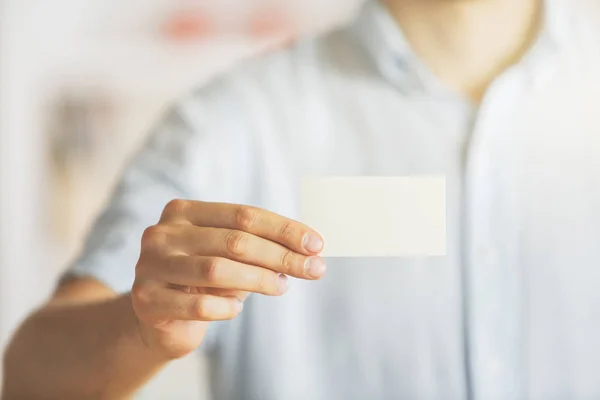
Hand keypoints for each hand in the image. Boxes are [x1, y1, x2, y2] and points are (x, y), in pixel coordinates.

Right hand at [131, 200, 325, 358]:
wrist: (158, 321)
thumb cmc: (202, 283)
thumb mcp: (229, 259)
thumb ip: (261, 249)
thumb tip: (311, 250)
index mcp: (184, 212)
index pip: (244, 215)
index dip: (284, 229)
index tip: (317, 244)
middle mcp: (163, 233)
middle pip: (235, 240)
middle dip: (281, 255)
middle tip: (315, 269)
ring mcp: (150, 266)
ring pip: (217, 270)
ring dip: (260, 280)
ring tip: (282, 287)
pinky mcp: (146, 300)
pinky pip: (198, 304)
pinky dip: (225, 307)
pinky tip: (236, 309)